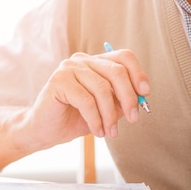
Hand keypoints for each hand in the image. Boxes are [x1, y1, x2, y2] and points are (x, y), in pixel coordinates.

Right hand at [23, 48, 149, 147]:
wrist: (45, 130)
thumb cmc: (74, 118)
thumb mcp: (105, 109)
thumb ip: (121, 100)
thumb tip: (141, 98)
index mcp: (95, 62)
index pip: (123, 57)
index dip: (138, 73)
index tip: (145, 93)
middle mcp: (82, 60)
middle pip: (116, 71)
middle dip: (128, 98)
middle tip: (134, 119)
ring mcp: (69, 68)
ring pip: (102, 89)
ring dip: (110, 115)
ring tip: (109, 132)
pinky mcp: (58, 81)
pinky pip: (86, 100)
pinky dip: (95, 119)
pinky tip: (96, 131)